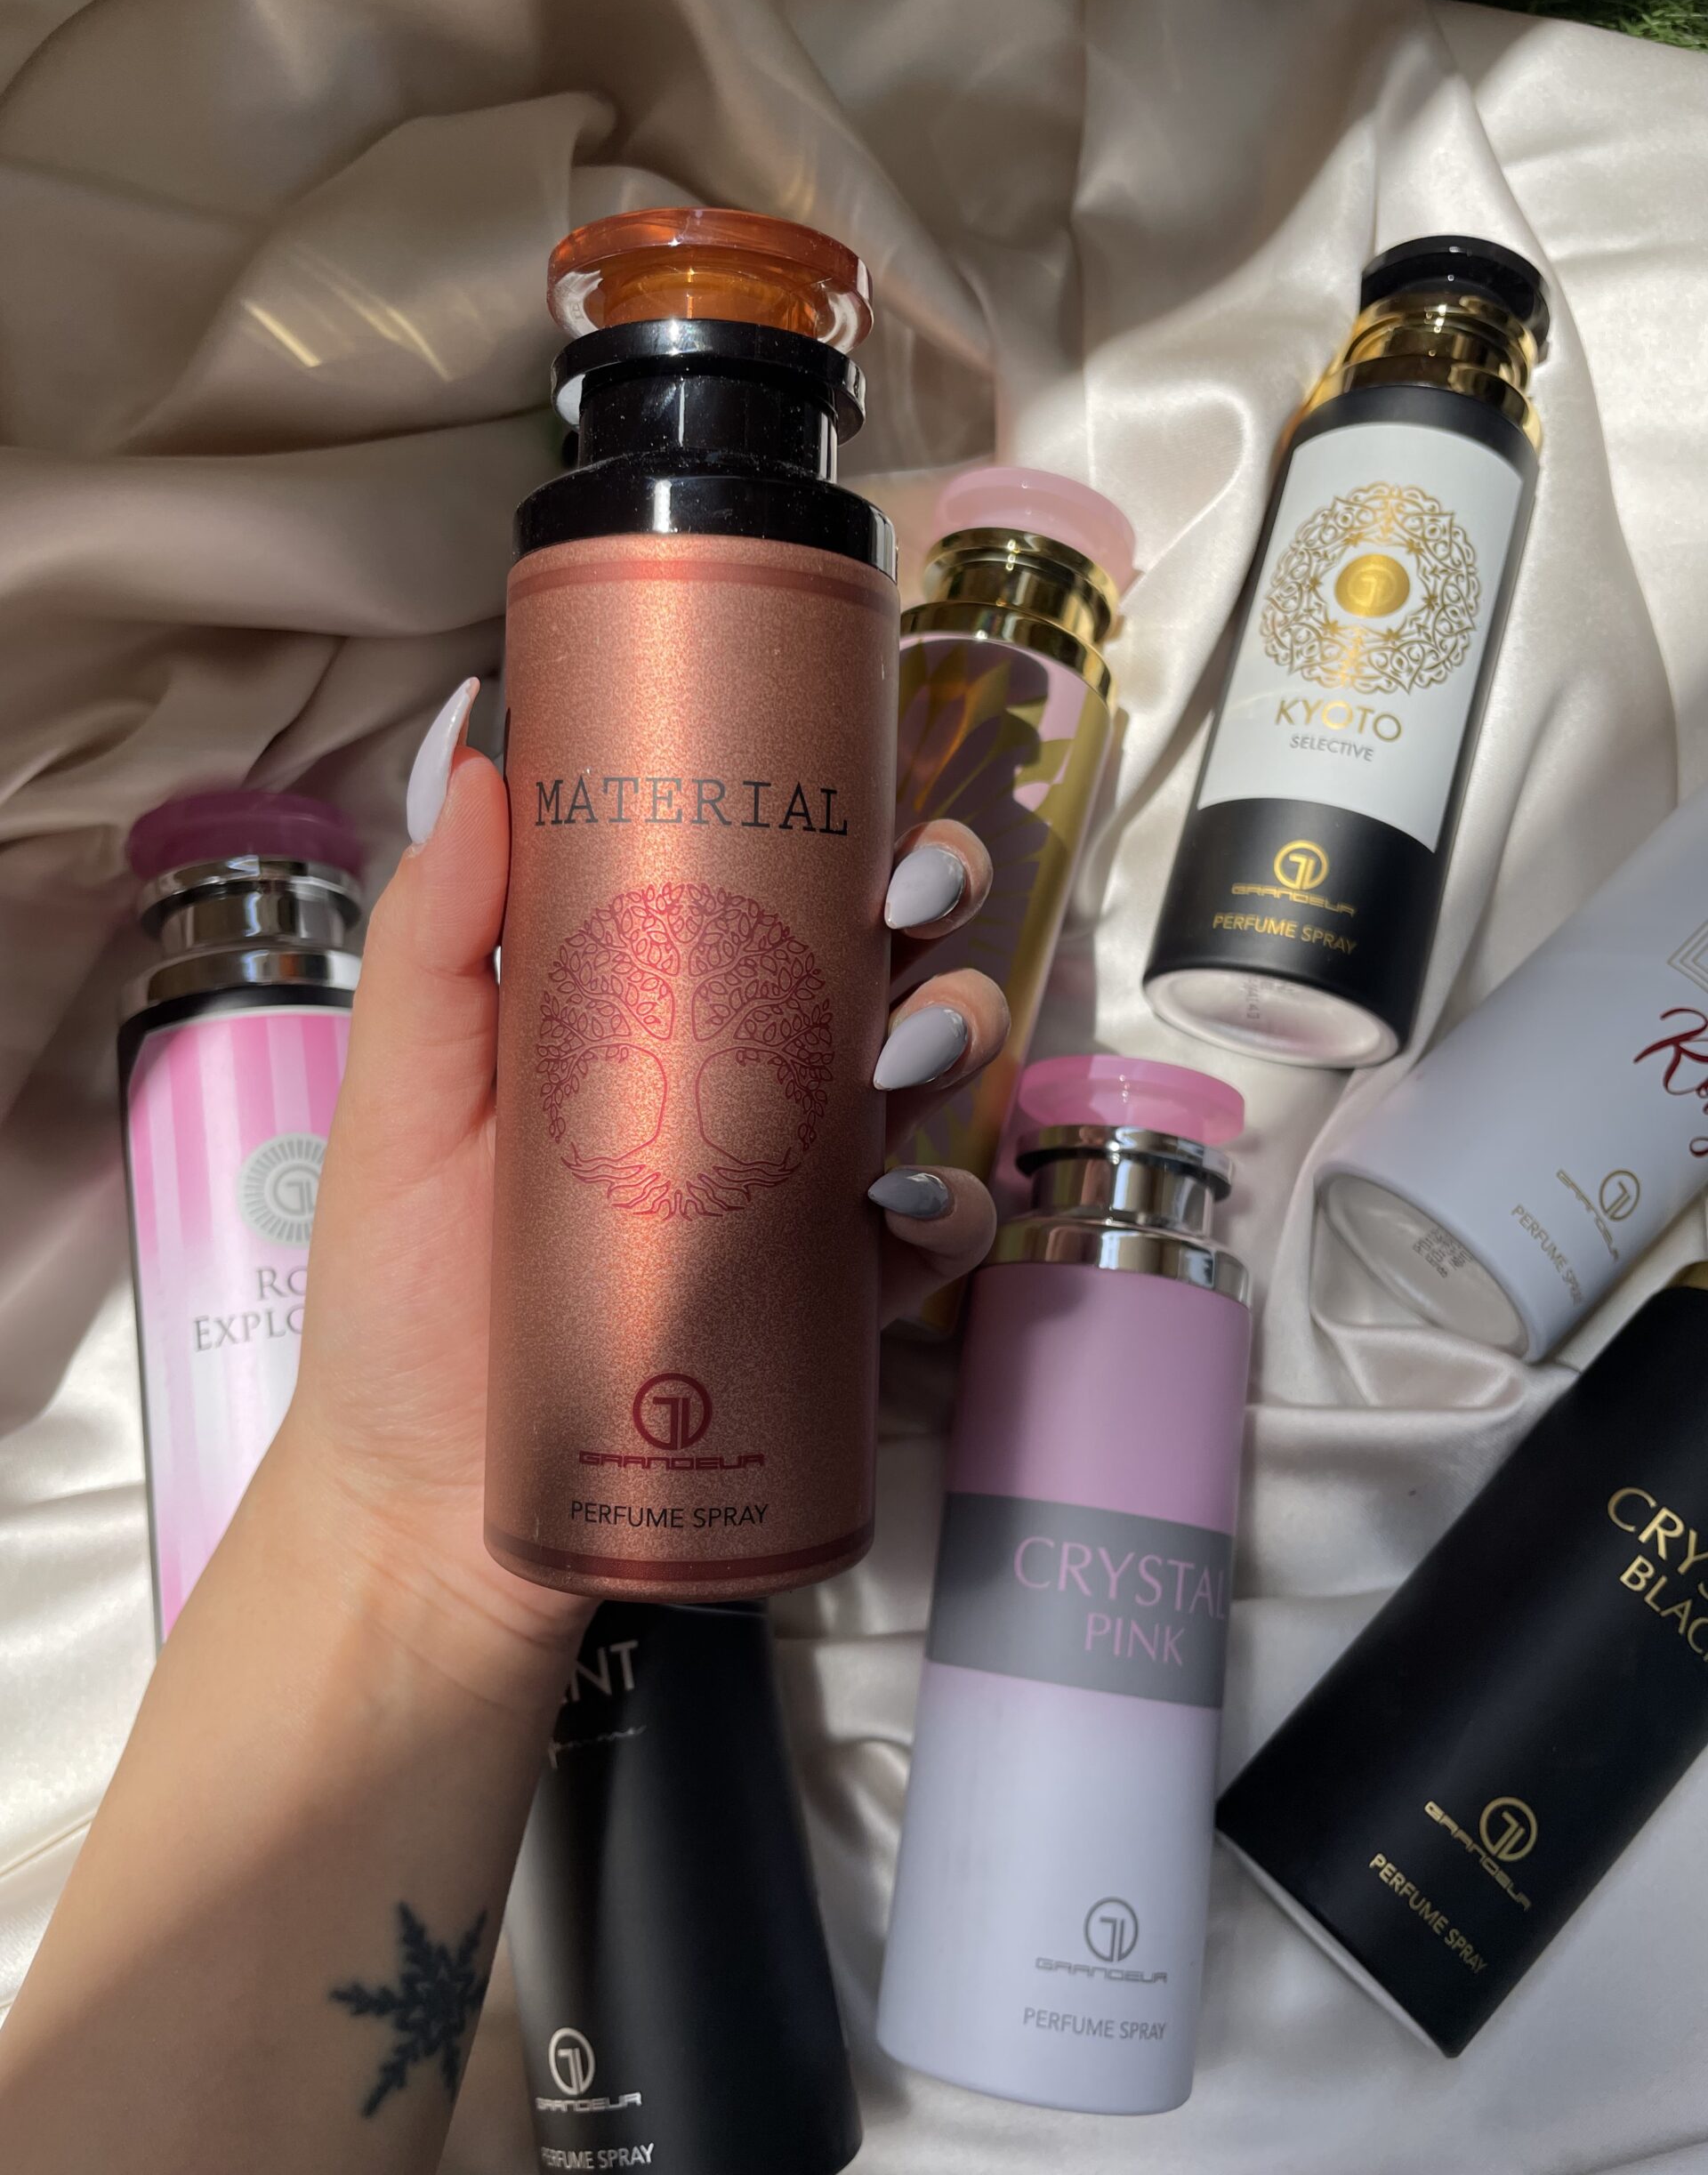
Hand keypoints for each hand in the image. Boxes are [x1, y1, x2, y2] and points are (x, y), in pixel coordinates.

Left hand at [278, 680, 1007, 1691]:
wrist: (423, 1503)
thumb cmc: (400, 1294)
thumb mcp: (403, 1096)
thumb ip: (433, 932)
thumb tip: (471, 745)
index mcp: (655, 1007)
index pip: (770, 882)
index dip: (838, 820)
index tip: (856, 787)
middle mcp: (745, 1084)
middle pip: (878, 959)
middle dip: (932, 909)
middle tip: (910, 900)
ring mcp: (793, 1193)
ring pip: (925, 1081)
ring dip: (951, 1036)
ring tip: (901, 1048)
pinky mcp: (822, 1305)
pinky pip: (927, 1240)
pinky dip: (946, 1209)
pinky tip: (900, 1201)